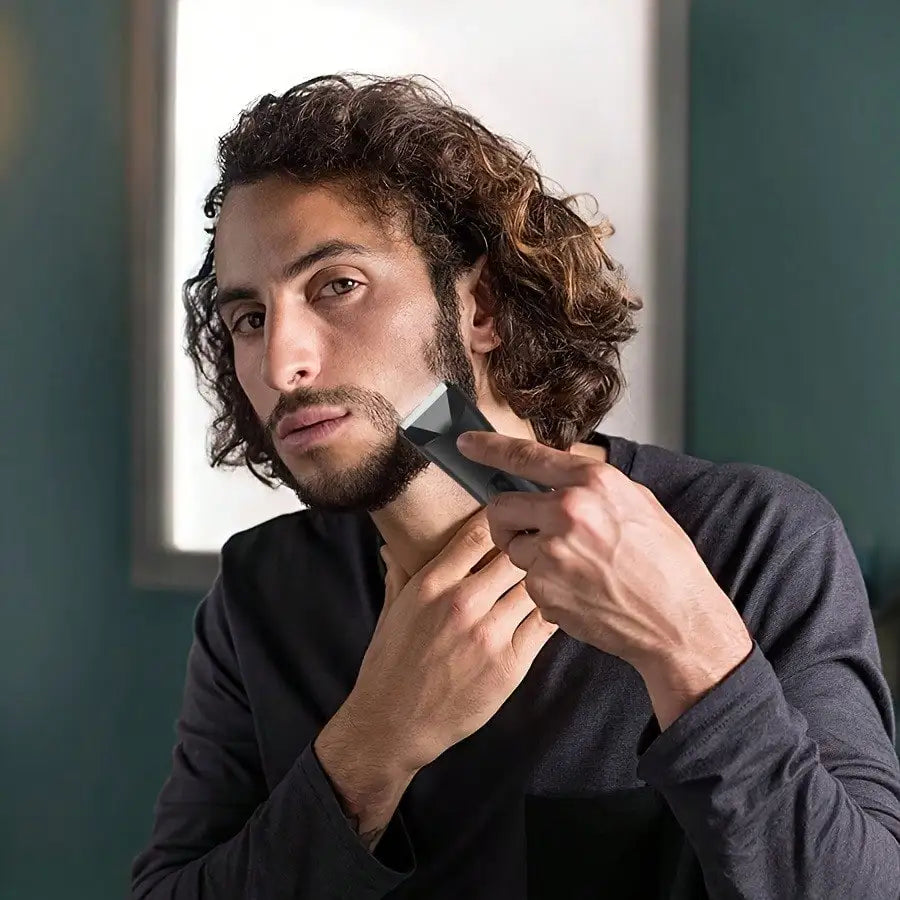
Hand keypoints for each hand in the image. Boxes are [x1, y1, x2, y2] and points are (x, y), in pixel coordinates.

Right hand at [342, 508, 557, 773]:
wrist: (394, 724)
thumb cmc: (390, 665)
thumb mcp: (391, 611)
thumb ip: (399, 572)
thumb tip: (393, 545)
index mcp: (432, 583)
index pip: (478, 532)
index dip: (500, 520)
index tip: (510, 520)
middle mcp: (462, 603)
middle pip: (515, 555)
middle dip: (528, 548)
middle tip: (539, 547)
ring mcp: (488, 634)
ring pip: (534, 586)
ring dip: (543, 579)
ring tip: (551, 576)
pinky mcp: (510, 664)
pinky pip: (545, 625)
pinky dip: (551, 612)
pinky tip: (553, 607)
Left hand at [456, 432, 752, 726]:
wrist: (678, 621)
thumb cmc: (665, 564)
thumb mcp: (638, 504)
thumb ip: (592, 487)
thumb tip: (557, 478)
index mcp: (593, 484)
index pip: (526, 456)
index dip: (488, 447)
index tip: (466, 443)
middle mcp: (568, 512)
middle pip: (500, 507)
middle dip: (508, 521)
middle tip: (529, 533)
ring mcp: (552, 553)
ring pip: (512, 548)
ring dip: (531, 557)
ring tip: (574, 569)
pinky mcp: (544, 590)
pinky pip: (527, 581)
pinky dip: (545, 587)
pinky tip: (579, 591)